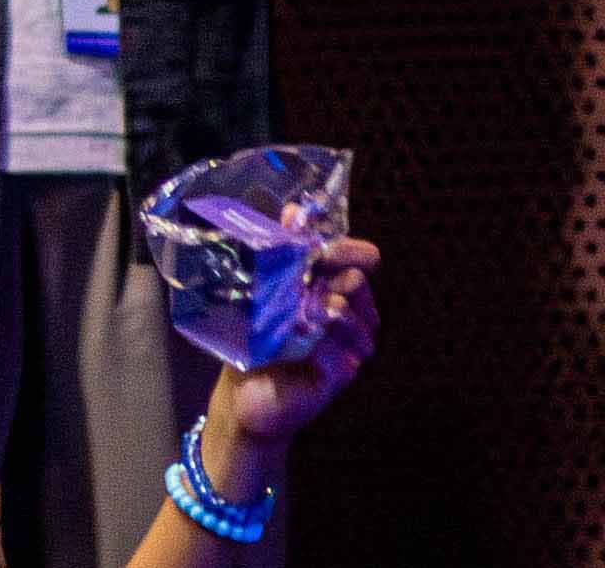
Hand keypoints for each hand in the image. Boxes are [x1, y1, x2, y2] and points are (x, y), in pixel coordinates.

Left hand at [203, 237, 380, 462]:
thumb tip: (293, 211)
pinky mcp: (334, 379)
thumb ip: (279, 253)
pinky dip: (330, 351)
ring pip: (361, 327)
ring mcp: (342, 351)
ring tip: (323, 310)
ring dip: (343, 316)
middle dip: (349, 283)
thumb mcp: (260, 293)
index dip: (354, 255)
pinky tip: (315, 346)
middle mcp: (342, 321)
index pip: (353, 267)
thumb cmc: (254, 340)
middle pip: (361, 294)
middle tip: (333, 281)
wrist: (243, 394)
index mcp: (327, 294)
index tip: (359, 251)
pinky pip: (343, 361)